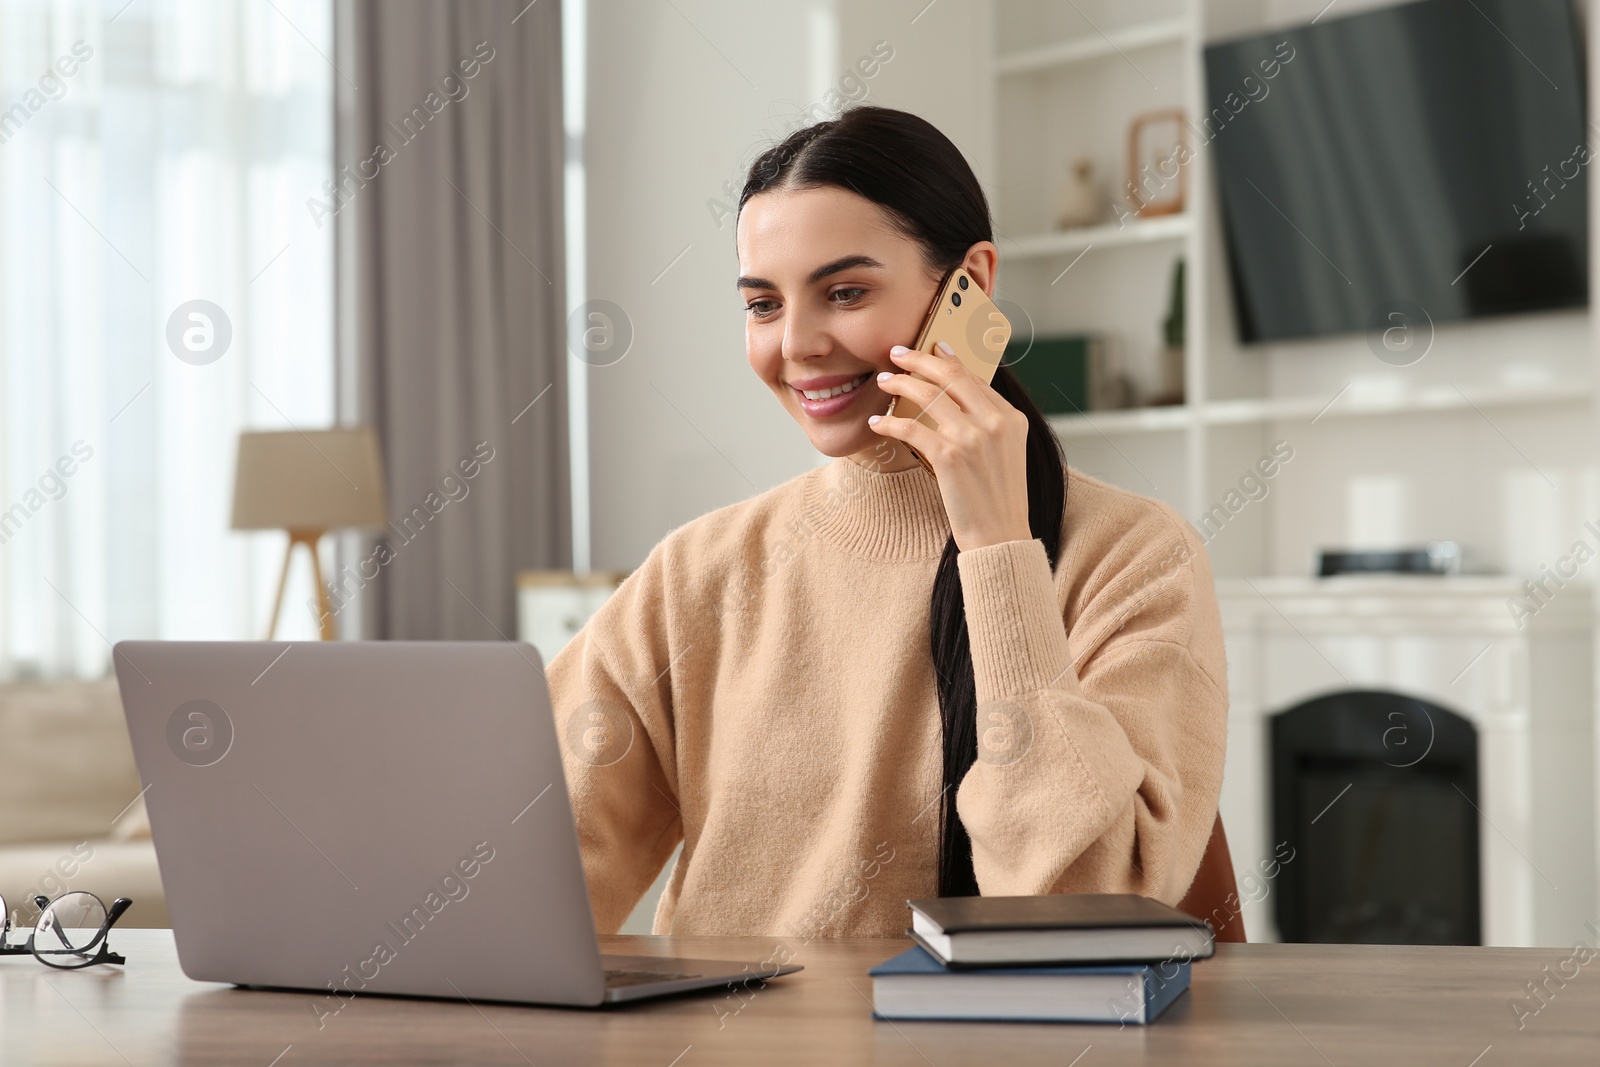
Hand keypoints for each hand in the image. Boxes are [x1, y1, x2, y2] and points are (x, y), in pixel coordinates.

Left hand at [868, 343, 1033, 551]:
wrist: (999, 536)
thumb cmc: (997, 498)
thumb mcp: (1005, 453)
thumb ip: (987, 424)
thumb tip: (954, 399)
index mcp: (1011, 418)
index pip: (974, 377)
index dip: (948, 359)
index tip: (931, 347)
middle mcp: (994, 422)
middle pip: (950, 376)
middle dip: (919, 359)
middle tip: (897, 353)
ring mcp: (972, 438)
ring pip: (927, 396)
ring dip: (900, 384)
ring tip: (884, 381)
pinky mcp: (949, 456)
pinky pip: (910, 428)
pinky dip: (889, 423)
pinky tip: (877, 423)